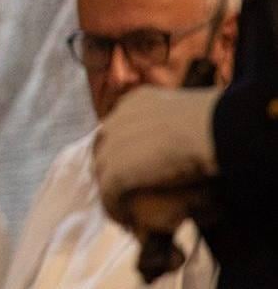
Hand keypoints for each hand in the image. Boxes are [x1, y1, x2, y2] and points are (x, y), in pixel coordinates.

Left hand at [93, 85, 220, 225]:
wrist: (215, 131)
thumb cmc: (218, 122)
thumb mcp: (193, 115)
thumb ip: (182, 123)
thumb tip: (195, 134)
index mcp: (138, 101)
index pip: (120, 127)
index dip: (124, 148)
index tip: (135, 165)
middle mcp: (119, 118)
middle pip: (105, 148)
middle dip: (112, 169)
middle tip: (125, 190)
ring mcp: (114, 145)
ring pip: (103, 172)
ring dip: (112, 192)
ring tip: (124, 209)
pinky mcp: (117, 170)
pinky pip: (109, 194)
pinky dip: (116, 208)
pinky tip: (126, 221)